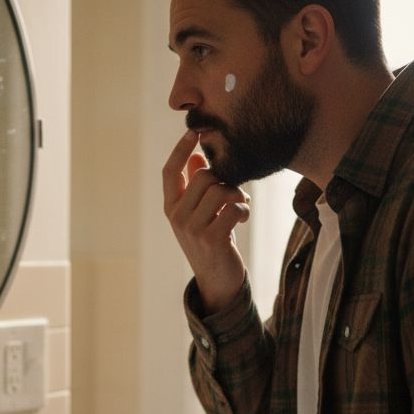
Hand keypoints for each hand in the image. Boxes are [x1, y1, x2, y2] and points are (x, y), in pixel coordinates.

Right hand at [162, 130, 249, 313]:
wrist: (218, 280)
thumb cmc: (211, 241)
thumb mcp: (198, 213)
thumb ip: (194, 186)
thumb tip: (198, 154)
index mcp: (171, 207)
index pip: (170, 172)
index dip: (180, 150)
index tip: (193, 132)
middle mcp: (177, 216)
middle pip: (203, 176)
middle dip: (224, 179)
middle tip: (234, 193)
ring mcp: (193, 229)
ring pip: (219, 189)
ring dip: (237, 195)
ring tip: (240, 206)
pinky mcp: (212, 238)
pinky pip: (233, 208)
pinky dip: (243, 210)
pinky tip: (242, 220)